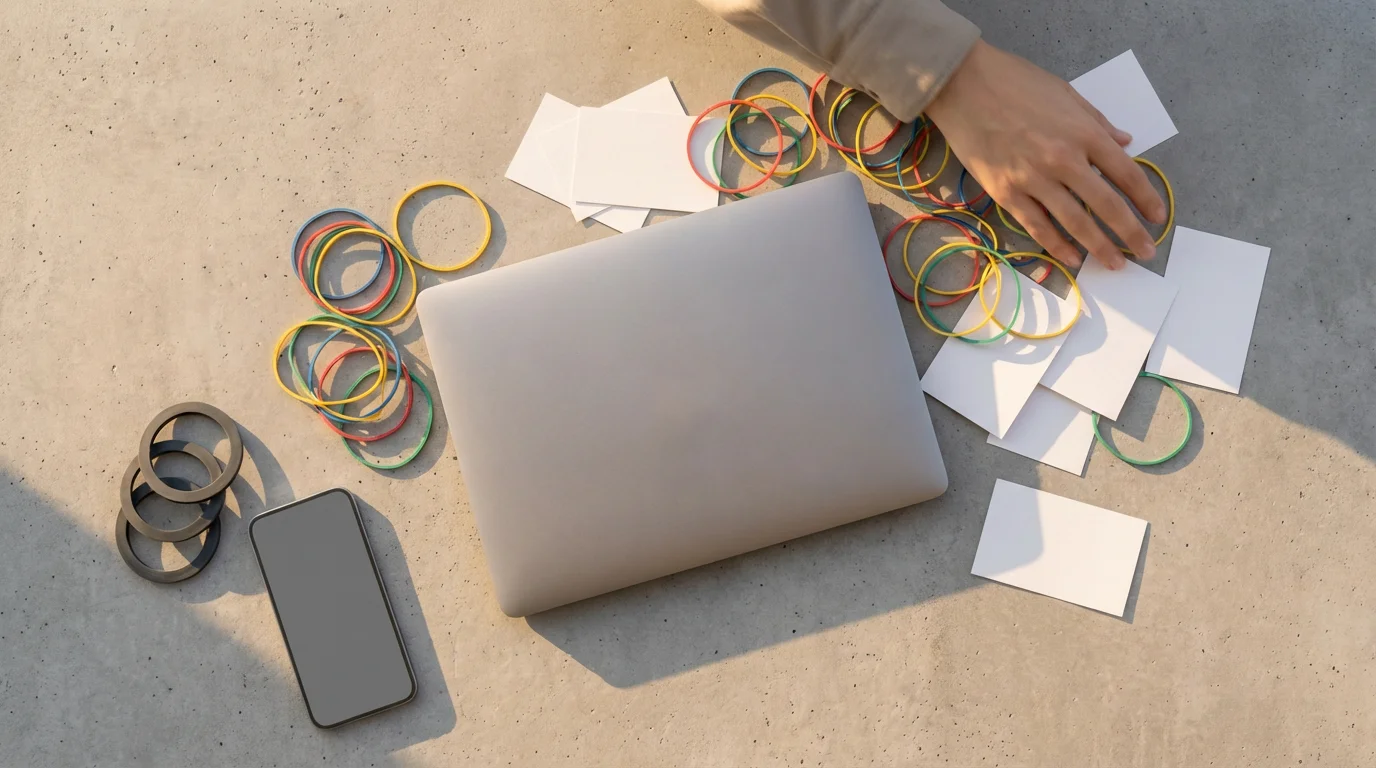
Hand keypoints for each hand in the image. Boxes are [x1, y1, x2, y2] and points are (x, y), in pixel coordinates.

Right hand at [925, 40, 1166, 269]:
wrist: (963, 85)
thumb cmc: (1015, 82)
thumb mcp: (1065, 93)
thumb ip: (1096, 121)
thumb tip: (1124, 142)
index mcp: (1084, 133)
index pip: (1126, 174)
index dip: (1147, 199)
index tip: (1158, 217)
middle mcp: (1064, 160)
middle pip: (1107, 205)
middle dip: (1131, 233)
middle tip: (1147, 252)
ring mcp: (1033, 180)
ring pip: (1074, 223)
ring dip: (1098, 247)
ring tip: (1114, 264)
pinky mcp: (1006, 193)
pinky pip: (1037, 226)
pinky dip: (1056, 245)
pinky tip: (1072, 258)